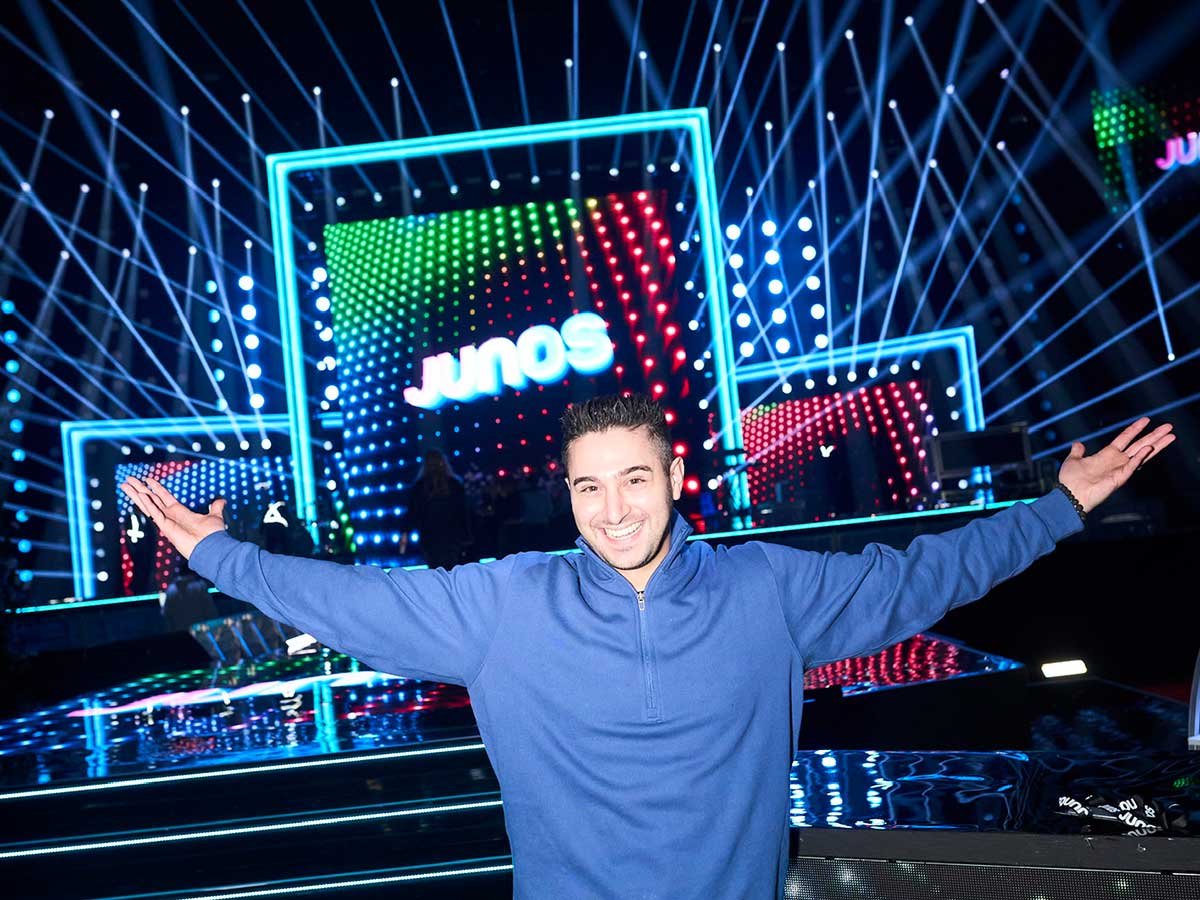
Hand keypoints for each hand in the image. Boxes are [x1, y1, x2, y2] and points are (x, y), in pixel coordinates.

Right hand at [120, 476, 226, 559]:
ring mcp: (166, 521)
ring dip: (137, 494)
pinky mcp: (166, 527)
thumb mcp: (215, 516)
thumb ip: (216, 507)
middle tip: (129, 479)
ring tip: (125, 485)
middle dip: (140, 489)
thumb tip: (222, 500)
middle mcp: (170, 516)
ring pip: (148, 504)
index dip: (156, 488)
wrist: (211, 547)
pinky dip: (147, 504)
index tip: (147, 479)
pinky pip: (154, 513)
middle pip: (151, 499)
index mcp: (180, 512)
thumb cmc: (212, 535)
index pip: (164, 497)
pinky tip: (139, 495)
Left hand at [1057, 417, 1174, 512]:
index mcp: (1107, 455)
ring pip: (1142, 454)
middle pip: (1140, 444)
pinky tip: (1148, 448)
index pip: (1125, 438)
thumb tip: (1078, 443)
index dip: (1135, 428)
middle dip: (1154, 435)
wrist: (1070, 495)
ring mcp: (1120, 469)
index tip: (1146, 419)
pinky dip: (1140, 457)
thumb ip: (1078, 452)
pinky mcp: (1120, 478)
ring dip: (1156, 445)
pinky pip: (1132, 465)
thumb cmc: (1071, 480)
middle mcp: (1117, 461)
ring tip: (1170, 436)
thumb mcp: (1073, 460)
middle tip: (1169, 427)